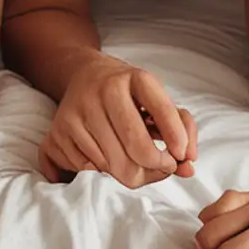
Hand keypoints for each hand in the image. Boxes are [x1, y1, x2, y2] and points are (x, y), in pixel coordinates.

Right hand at [39, 55, 195, 187]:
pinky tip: (107, 156)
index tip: (181, 156)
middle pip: (138, 149)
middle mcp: (106, 89)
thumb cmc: (130, 95)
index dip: (177, 140)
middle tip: (161, 167)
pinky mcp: (60, 129)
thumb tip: (188, 167)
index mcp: (136, 78)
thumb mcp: (158, 100)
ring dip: (130, 173)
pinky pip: (89, 169)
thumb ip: (182, 130)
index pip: (164, 111)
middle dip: (156, 168)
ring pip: (113, 165)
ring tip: (133, 160)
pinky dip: (103, 172)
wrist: (86, 75)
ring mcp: (79, 109)